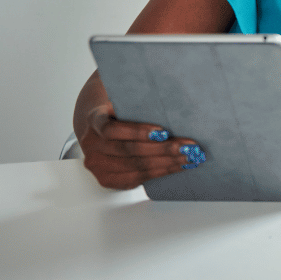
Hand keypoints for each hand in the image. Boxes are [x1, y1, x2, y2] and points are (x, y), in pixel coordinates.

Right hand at [78, 103, 205, 189]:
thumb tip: (173, 99)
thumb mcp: (125, 101)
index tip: (164, 132)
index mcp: (94, 120)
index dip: (138, 132)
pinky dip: (161, 172)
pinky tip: (177, 166)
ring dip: (167, 163)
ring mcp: (97, 165)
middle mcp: (91, 145)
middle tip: (188, 147)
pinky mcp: (107, 179)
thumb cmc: (121, 111)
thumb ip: (140, 102)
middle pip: (129, 151)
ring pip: (136, 166)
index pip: (112, 129)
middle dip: (163, 149)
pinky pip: (137, 178)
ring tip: (189, 157)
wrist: (101, 126)